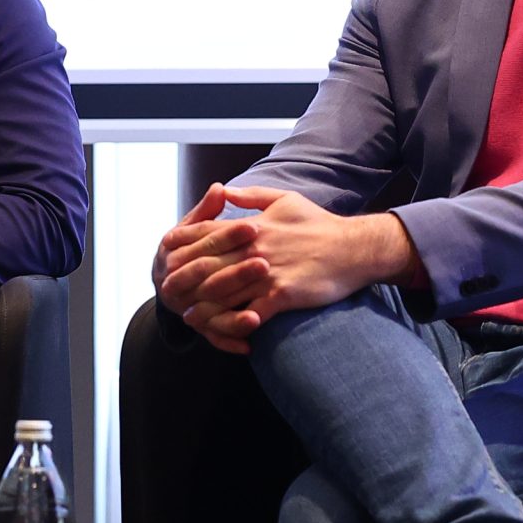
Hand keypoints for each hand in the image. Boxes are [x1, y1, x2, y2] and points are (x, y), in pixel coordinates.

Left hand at [155, 185, 418, 353]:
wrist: (355, 249)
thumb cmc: (320, 224)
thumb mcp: (285, 200)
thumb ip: (250, 196)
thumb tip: (222, 190)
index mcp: (252, 226)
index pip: (207, 234)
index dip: (184, 246)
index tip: (167, 256)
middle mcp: (254, 249)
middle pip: (208, 265)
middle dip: (186, 280)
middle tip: (169, 293)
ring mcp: (267, 273)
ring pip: (224, 293)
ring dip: (204, 306)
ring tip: (189, 317)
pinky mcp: (281, 295)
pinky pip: (251, 313)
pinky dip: (236, 324)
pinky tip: (225, 331)